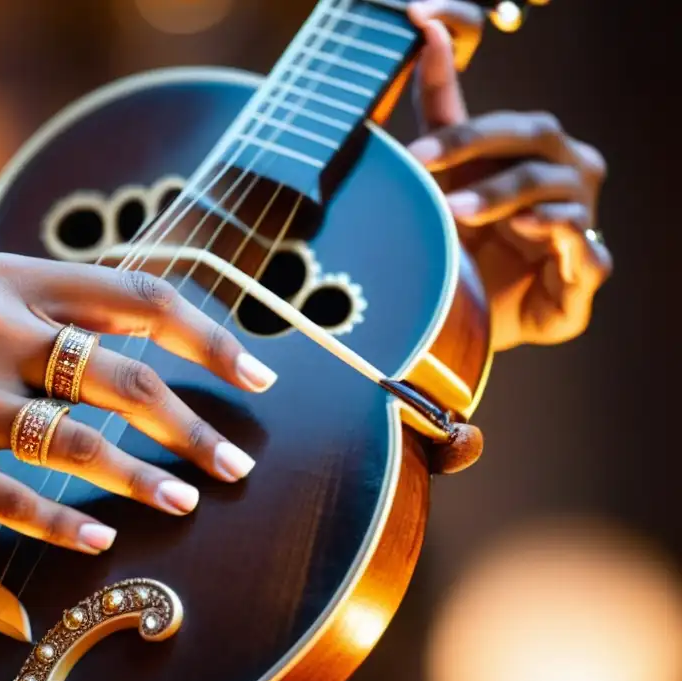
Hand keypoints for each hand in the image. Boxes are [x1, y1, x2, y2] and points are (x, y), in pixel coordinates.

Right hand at [0, 254, 276, 560]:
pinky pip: (25, 500)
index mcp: (4, 278)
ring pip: (83, 442)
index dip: (209, 337)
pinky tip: (105, 539)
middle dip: (194, 425)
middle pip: (124, 375)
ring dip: (148, 479)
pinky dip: (73, 523)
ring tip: (189, 501)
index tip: (259, 375)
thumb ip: (64, 318)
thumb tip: (175, 326)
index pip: (135, 295)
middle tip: (238, 463)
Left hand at [407, 2, 612, 350]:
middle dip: (473, 146)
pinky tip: (529, 231)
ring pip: (556, 194)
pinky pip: (588, 254)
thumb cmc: (464, 244)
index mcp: (533, 154)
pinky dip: (563, 241)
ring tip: (454, 211)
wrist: (476, 323)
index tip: (422, 59)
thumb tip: (423, 29)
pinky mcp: (586, 276)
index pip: (505, 124)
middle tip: (420, 161)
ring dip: (502, 197)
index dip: (461, 105)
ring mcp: (582, 225)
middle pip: (533, 140)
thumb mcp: (441, 180)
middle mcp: (566, 178)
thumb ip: (438, 112)